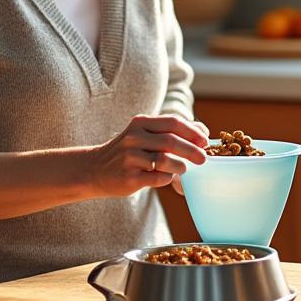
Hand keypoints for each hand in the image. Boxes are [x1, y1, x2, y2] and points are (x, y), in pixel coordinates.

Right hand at [81, 115, 207, 197]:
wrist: (95, 169)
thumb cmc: (128, 152)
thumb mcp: (143, 134)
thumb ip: (169, 131)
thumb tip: (202, 131)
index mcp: (141, 123)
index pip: (173, 123)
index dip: (193, 131)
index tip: (205, 140)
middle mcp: (134, 137)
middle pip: (171, 141)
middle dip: (192, 150)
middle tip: (203, 159)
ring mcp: (130, 157)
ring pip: (165, 160)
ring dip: (180, 166)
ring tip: (184, 169)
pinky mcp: (129, 177)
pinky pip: (157, 177)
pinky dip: (167, 178)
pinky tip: (167, 177)